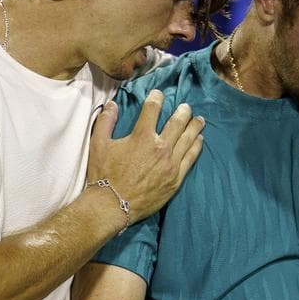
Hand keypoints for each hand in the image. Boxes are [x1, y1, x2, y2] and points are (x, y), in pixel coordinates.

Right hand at [87, 90, 204, 222]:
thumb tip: (112, 104)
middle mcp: (160, 147)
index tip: (159, 94)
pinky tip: (200, 140)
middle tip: (186, 107)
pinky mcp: (176, 178)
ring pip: (188, 138)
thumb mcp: (98, 144)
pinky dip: (196, 146)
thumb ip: (105, 121)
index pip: (153, 109)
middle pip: (177, 122)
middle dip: (183, 111)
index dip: (156, 98)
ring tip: (199, 120)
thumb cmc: (104, 174)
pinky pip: (191, 158)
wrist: (113, 205)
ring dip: (195, 126)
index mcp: (142, 136)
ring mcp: (170, 163)